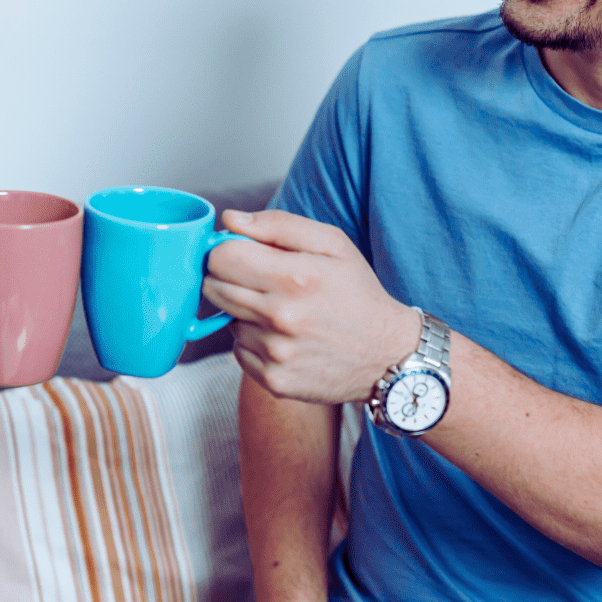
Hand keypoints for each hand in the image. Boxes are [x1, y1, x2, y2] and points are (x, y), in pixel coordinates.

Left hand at [202, 209, 418, 405]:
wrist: (388, 356)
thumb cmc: (358, 293)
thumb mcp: (333, 244)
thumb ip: (278, 225)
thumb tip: (230, 220)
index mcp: (294, 277)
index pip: (220, 258)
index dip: (223, 251)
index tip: (238, 253)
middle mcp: (280, 318)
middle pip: (214, 288)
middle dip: (228, 278)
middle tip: (258, 280)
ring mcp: (275, 353)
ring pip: (227, 321)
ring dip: (244, 313)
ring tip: (282, 311)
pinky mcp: (273, 380)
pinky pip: (239, 351)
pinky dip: (254, 342)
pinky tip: (284, 337)